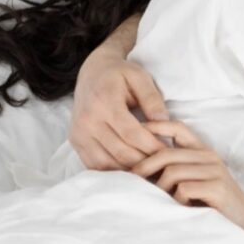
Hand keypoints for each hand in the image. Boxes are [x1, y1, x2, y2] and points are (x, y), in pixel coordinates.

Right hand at [70, 47, 167, 169]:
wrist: (92, 72)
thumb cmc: (120, 74)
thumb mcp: (140, 77)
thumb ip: (152, 99)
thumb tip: (164, 122)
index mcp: (104, 102)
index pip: (132, 134)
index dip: (152, 146)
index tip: (168, 151)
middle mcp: (87, 120)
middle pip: (120, 152)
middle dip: (144, 161)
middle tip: (162, 165)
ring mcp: (78, 133)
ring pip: (107, 164)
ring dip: (130, 170)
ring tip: (149, 169)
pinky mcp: (75, 142)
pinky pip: (94, 165)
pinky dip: (113, 171)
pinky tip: (130, 169)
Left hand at [131, 121, 243, 230]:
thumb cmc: (212, 203)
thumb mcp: (194, 180)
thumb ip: (175, 169)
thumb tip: (138, 165)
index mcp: (203, 151)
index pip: (178, 128)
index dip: (155, 126)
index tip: (134, 131)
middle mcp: (210, 156)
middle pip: (166, 153)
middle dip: (143, 167)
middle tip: (132, 181)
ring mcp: (215, 171)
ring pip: (172, 172)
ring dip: (161, 190)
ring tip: (162, 201)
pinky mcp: (217, 187)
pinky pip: (183, 189)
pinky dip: (176, 201)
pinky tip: (182, 209)